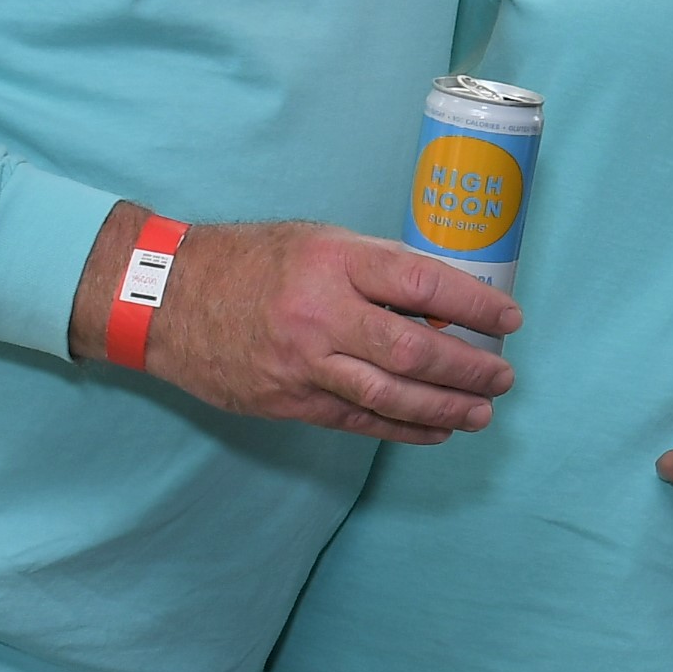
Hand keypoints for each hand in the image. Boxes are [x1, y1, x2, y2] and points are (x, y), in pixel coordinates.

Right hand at [71, 206, 518, 442]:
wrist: (163, 297)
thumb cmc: (249, 260)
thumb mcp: (317, 241)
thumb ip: (375, 270)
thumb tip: (441, 307)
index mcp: (335, 262)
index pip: (424, 286)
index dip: (475, 306)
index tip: (509, 318)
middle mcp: (321, 314)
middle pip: (415, 351)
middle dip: (470, 368)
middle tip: (503, 376)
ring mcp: (302, 363)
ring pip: (390, 396)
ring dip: (445, 408)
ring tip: (482, 412)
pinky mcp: (286, 400)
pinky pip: (356, 420)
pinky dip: (402, 428)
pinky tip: (434, 430)